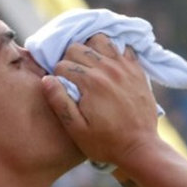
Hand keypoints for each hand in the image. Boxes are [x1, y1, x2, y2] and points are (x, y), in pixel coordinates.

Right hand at [41, 34, 162, 167]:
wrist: (140, 147)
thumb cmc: (106, 142)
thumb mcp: (77, 130)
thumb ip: (59, 102)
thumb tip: (46, 79)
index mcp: (90, 83)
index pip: (62, 64)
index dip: (58, 77)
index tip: (64, 90)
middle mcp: (107, 69)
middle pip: (77, 47)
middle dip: (70, 60)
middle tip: (73, 78)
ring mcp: (124, 67)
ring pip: (99, 39)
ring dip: (90, 49)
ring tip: (89, 66)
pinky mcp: (136, 69)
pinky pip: (121, 46)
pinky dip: (111, 50)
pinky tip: (108, 63)